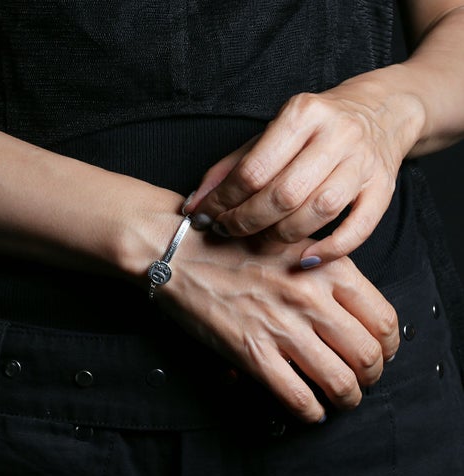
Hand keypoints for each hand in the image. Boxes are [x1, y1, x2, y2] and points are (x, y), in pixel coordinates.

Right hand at [158, 233, 399, 422]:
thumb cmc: (232, 243)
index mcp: (326, 268)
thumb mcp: (291, 241)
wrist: (182, 252)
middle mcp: (310, 299)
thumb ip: (325, 269)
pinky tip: (311, 409)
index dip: (389, 344)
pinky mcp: (252, 352)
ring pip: (339, 381)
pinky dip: (312, 412)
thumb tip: (350, 309)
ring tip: (343, 398)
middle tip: (365, 379)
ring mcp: (281, 327)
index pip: (383, 318)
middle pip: (367, 354)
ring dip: (348, 397)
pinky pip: (297, 397)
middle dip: (373, 375)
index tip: (382, 351)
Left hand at [183, 80, 422, 265]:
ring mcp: (363, 162)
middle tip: (228, 231)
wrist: (378, 113)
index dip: (223, 200)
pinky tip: (305, 258)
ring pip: (318, 210)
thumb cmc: (313, 129)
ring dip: (282, 236)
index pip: (253, 169)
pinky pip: (359, 228)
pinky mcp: (383, 188)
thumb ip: (231, 167)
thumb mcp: (269, 135)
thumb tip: (196, 203)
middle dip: (247, 221)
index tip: (206, 217)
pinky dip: (330, 249)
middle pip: (284, 193)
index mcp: (302, 115)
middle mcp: (336, 135)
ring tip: (261, 241)